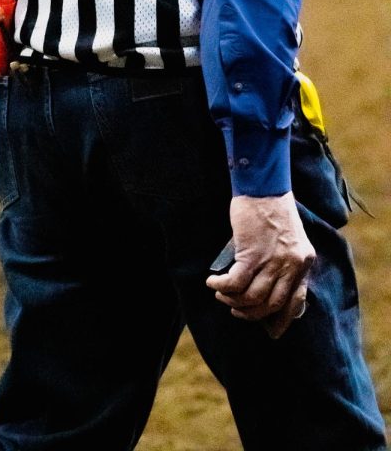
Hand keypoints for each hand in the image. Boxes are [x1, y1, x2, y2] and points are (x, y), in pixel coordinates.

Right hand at [206, 192, 313, 338]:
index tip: (270, 331)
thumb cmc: (271, 209)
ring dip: (233, 301)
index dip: (281, 320)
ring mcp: (272, 260)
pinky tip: (213, 282)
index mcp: (303, 262)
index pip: (295, 303)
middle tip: (235, 308)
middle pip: (270, 305)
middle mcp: (291, 265)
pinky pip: (235, 283)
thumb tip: (271, 289)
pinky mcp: (251, 253)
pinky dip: (222, 287)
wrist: (263, 185)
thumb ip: (285, 264)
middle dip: (250, 313)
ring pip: (252, 298)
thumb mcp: (288, 239)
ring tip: (221, 294)